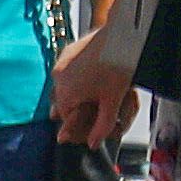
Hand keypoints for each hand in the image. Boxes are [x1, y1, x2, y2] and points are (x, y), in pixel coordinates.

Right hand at [43, 28, 139, 146]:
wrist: (121, 37)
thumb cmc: (117, 66)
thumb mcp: (112, 102)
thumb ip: (101, 127)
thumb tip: (93, 144)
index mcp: (66, 94)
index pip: (65, 119)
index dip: (76, 127)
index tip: (85, 130)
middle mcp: (58, 79)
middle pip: (61, 103)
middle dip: (72, 111)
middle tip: (85, 117)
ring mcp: (61, 63)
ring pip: (62, 86)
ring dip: (71, 94)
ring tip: (86, 98)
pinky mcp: (67, 51)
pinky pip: (66, 71)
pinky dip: (73, 78)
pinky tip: (87, 79)